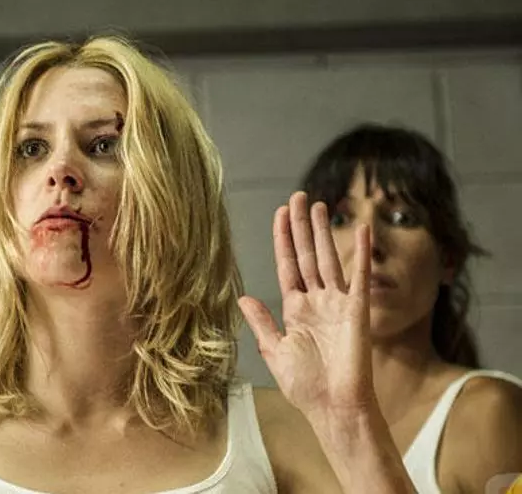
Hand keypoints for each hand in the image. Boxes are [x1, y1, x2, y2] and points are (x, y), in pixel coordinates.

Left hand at [239, 192, 374, 416]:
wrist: (333, 407)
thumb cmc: (306, 386)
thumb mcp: (276, 351)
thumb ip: (262, 323)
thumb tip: (244, 299)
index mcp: (295, 309)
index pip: (288, 266)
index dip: (284, 240)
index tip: (280, 214)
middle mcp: (317, 301)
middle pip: (307, 255)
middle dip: (301, 227)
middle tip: (298, 197)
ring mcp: (338, 304)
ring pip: (328, 259)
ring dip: (324, 232)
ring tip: (318, 205)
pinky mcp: (357, 311)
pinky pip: (359, 277)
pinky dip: (361, 253)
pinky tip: (361, 230)